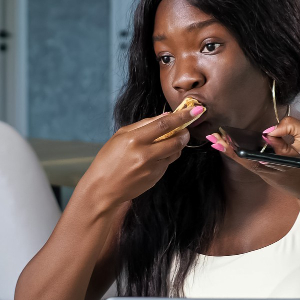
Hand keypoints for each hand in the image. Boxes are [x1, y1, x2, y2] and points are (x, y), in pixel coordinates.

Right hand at [77, 105, 204, 209]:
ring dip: (177, 144)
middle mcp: (145, 154)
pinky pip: (167, 163)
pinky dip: (166, 156)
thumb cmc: (108, 160)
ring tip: (169, 140)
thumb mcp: (121, 136)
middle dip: (185, 132)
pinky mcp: (155, 178)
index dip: (182, 117)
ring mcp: (152, 168)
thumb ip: (144, 124)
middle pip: (176, 140)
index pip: (164, 124)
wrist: (103, 189)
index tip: (196, 110)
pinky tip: (155, 156)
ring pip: (175, 152)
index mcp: (134, 139)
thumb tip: (166, 116)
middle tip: (186, 128)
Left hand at [206, 116, 299, 207]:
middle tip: (213, 137)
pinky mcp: (266, 175)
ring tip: (215, 139)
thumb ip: (292, 126)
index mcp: (286, 162)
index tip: (236, 139)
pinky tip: (227, 146)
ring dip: (230, 150)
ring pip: (245, 162)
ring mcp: (268, 175)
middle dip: (230, 148)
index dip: (250, 145)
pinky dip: (238, 154)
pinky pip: (249, 163)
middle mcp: (272, 171)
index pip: (262, 152)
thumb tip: (268, 130)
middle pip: (246, 159)